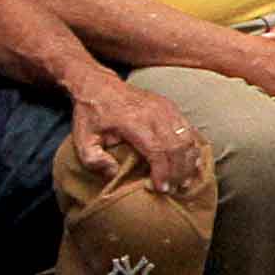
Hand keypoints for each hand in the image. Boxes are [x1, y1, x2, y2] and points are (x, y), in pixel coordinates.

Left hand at [74, 84, 209, 201]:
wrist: (99, 85)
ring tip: (185, 181)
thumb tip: (114, 173)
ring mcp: (165, 108)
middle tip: (176, 189)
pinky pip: (189, 129)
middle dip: (178, 172)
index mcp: (132, 121)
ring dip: (189, 162)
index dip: (162, 172)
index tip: (161, 188)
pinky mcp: (171, 106)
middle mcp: (153, 113)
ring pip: (186, 138)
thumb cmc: (92, 115)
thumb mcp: (82, 139)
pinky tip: (191, 164)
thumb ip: (93, 159)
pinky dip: (193, 148)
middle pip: (176, 146)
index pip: (156, 149)